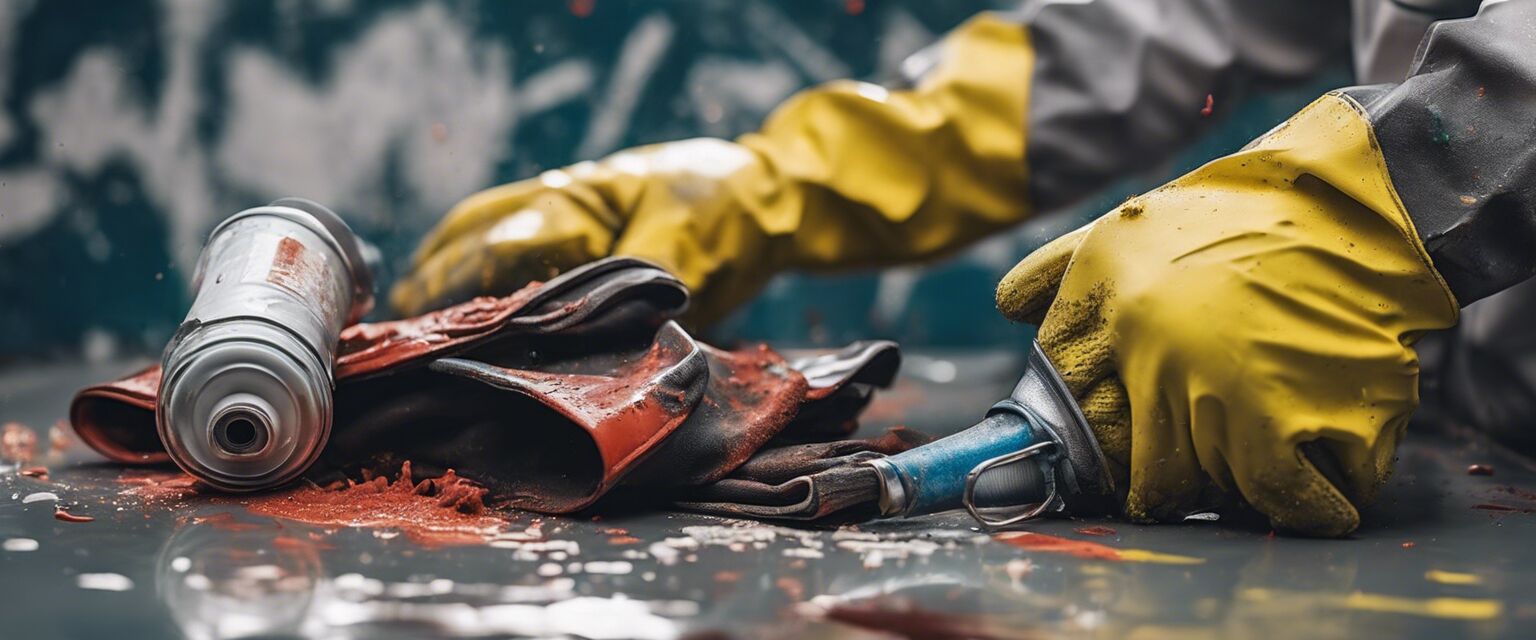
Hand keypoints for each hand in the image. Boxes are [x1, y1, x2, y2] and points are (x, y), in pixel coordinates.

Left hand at [996, 94, 1457, 535]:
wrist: (1357, 202)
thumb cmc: (1241, 214)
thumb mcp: (1129, 225)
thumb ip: (1058, 267)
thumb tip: (1007, 306)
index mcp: (1110, 313)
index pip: (1073, 412)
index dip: (1097, 443)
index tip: (1120, 455)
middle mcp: (1156, 360)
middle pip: (1140, 472)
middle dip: (1168, 479)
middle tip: (1199, 468)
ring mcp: (1221, 397)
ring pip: (1210, 493)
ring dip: (1240, 489)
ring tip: (1268, 456)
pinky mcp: (1291, 424)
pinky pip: (1288, 502)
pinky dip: (1312, 507)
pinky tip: (1322, 490)